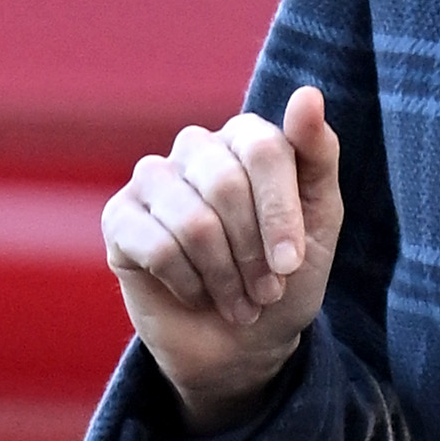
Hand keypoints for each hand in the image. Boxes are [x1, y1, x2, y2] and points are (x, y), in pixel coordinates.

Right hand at [101, 86, 344, 426]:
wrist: (242, 345)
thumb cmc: (284, 278)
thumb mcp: (321, 221)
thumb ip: (318, 155)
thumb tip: (308, 94)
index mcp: (245, 138)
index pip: (263, 149)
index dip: (279, 213)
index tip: (291, 264)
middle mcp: (195, 148)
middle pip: (226, 185)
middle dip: (253, 252)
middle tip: (265, 291)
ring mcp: (152, 179)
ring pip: (192, 221)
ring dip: (224, 276)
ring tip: (238, 301)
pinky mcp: (119, 218)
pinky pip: (157, 246)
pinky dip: (187, 284)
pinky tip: (195, 294)